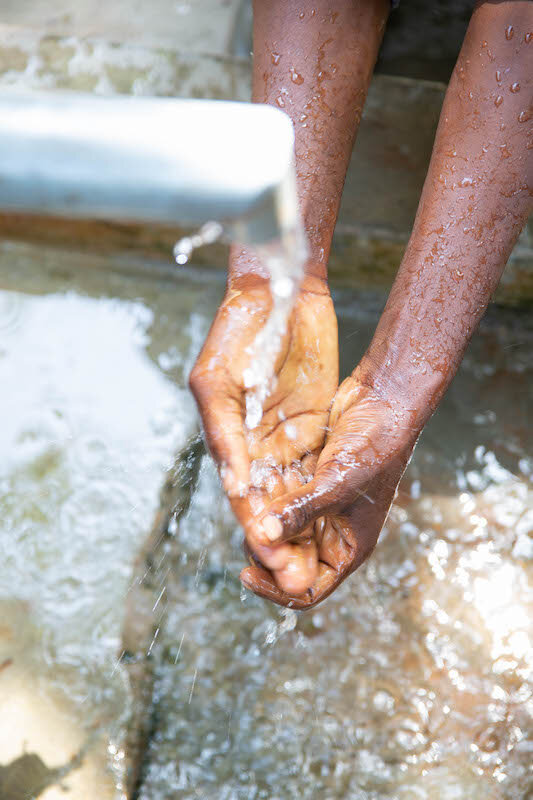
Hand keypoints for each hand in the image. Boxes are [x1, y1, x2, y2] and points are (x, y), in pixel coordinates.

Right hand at [189, 272, 338, 595]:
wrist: (280, 290)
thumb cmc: (241, 328)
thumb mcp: (220, 378)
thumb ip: (224, 431)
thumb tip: (234, 482)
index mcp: (225, 432)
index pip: (239, 489)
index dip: (252, 522)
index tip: (264, 555)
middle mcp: (251, 440)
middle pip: (263, 500)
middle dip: (275, 538)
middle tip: (291, 577)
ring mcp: (280, 432)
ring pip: (287, 492)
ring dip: (296, 529)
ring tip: (307, 566)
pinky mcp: (308, 422)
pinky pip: (310, 467)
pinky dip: (314, 498)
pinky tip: (325, 526)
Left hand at [240, 365, 421, 607]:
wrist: (384, 400)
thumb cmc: (376, 447)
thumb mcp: (337, 484)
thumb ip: (301, 512)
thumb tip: (264, 537)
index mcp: (349, 548)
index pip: (309, 589)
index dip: (277, 588)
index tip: (246, 574)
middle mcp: (333, 533)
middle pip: (290, 562)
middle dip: (266, 554)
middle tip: (244, 536)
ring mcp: (320, 508)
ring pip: (282, 531)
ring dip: (262, 527)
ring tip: (244, 513)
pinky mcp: (309, 483)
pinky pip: (280, 502)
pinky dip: (265, 502)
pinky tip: (248, 491)